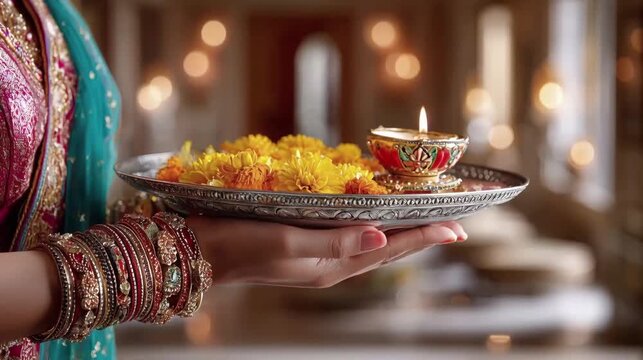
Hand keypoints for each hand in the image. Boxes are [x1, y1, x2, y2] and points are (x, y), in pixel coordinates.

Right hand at [187, 217, 466, 287]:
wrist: (203, 252)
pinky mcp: (307, 251)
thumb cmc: (240, 242)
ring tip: (427, 225)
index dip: (424, 236)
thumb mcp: (287, 242)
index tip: (457, 226)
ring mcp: (320, 261)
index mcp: (331, 266)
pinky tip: (378, 224)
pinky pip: (354, 244)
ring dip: (403, 236)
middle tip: (454, 224)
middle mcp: (332, 266)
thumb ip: (335, 242)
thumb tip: (380, 235)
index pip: (389, 249)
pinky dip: (375, 233)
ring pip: (374, 248)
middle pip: (388, 251)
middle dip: (423, 238)